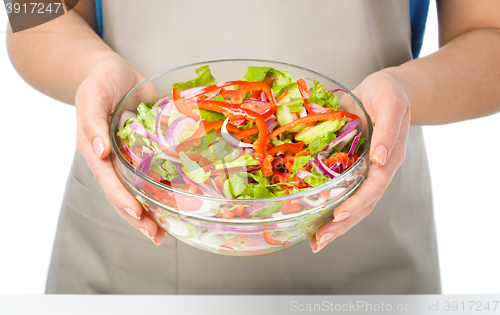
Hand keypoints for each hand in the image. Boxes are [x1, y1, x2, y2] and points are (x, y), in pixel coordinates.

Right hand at [75, 55, 164, 244]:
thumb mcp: (93, 95)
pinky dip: (161, 191)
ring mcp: (127, 157)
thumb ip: (93, 122)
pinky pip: (151, 175)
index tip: (137, 213)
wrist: (115, 72)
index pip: (107, 179)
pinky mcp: (143, 151)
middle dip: (137, 216)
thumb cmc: (101, 81)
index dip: (121, 198)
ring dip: (149, 212)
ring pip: (136, 190)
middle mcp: (110, 159)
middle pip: (121, 193)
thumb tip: (99, 151)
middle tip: (154, 235)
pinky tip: (174, 207)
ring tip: (163, 233)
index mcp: (94, 148)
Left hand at [311, 69, 410, 251]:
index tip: (339, 216)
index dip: (357, 202)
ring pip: (353, 203)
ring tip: (316, 241)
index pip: (374, 186)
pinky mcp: (354, 166)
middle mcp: (378, 169)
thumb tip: (379, 158)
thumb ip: (387, 130)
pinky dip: (330, 206)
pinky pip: (344, 190)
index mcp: (389, 158)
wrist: (389, 89)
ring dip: (336, 224)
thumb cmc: (390, 93)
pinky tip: (314, 217)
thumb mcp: (390, 104)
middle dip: (341, 225)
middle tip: (320, 241)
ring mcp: (367, 171)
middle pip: (363, 204)